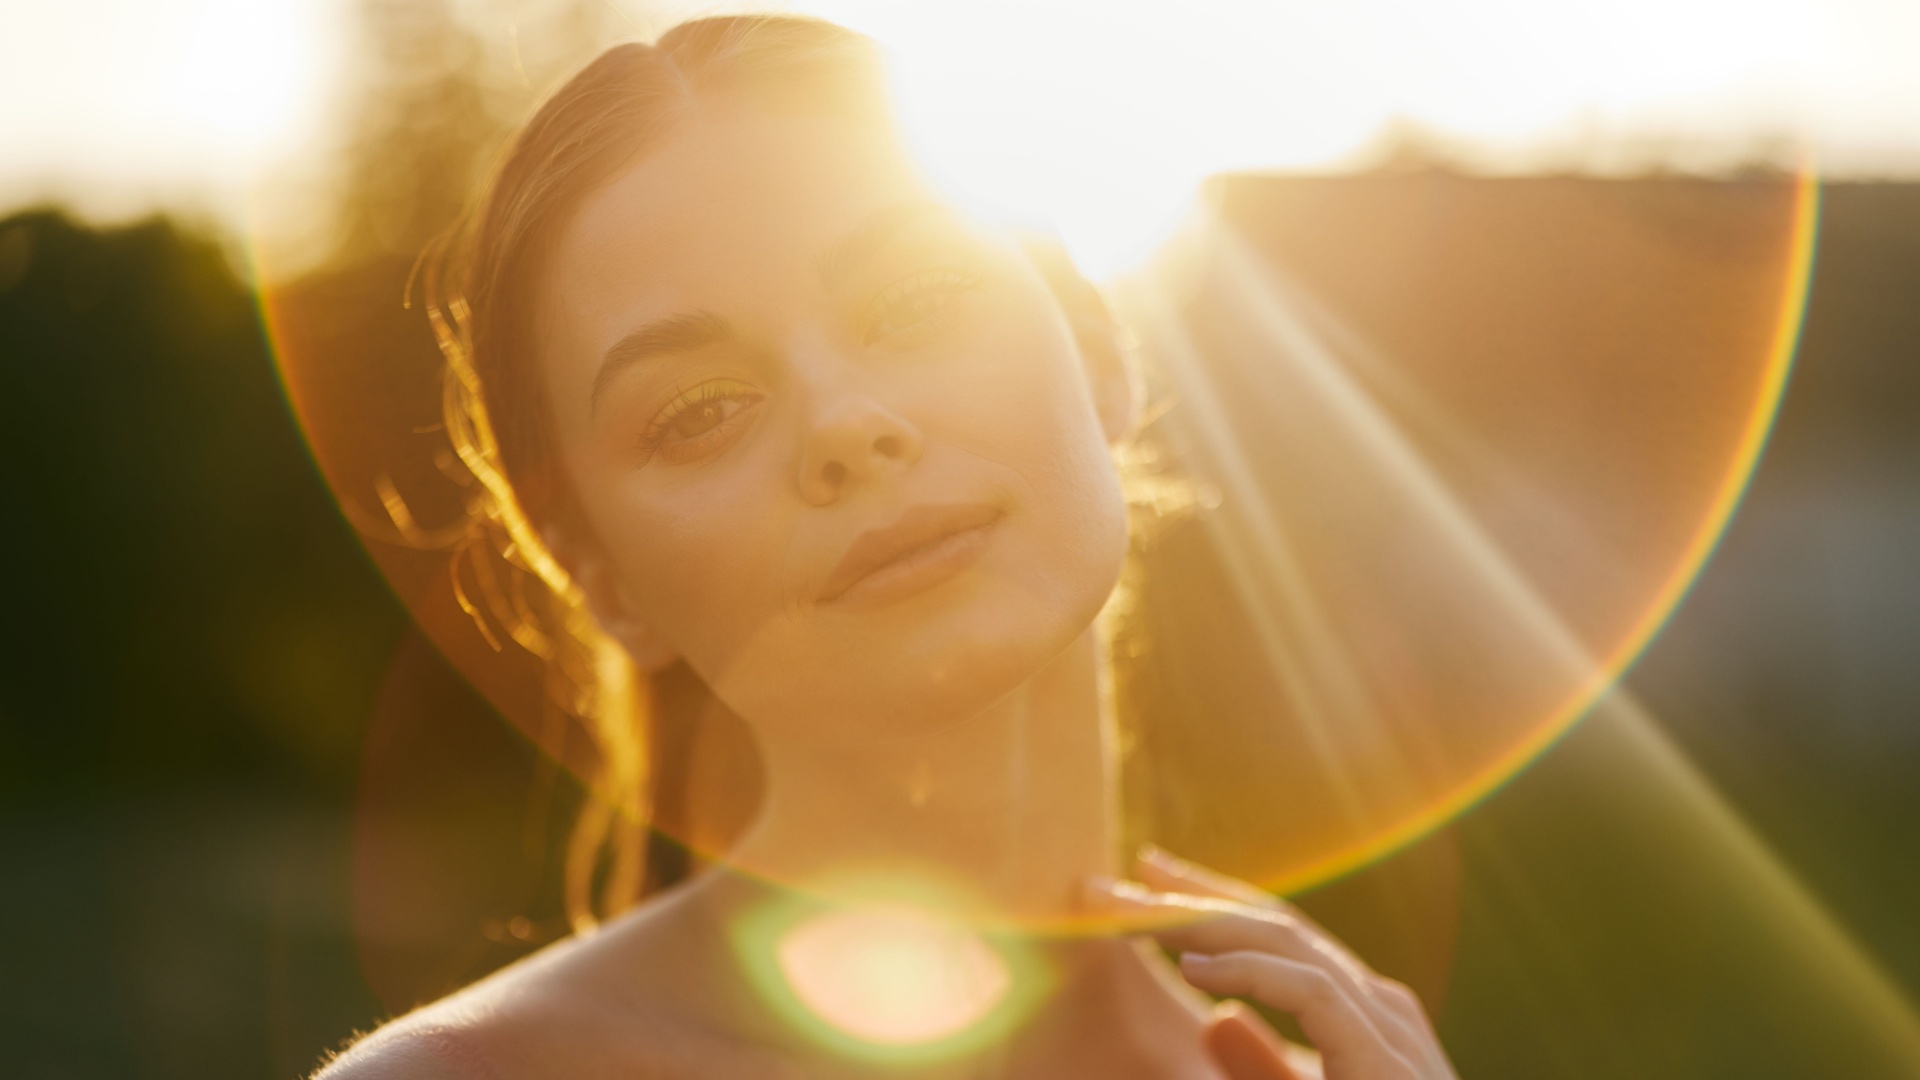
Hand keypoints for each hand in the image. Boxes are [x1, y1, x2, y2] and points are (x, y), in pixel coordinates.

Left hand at [1091, 848, 1457, 1079]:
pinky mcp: (1385, 1059)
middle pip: (1277, 926)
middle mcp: (1378, 1007)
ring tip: (1132, 912)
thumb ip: (1262, 1068)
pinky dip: (1249, 972)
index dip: (1212, 903)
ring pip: (1288, 944)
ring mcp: (1388, 1026)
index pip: (1278, 936)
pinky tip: (1191, 967)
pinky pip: (1312, 992)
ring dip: (1203, 920)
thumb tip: (1219, 1016)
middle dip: (1200, 894)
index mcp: (1360, 1014)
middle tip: (1129, 872)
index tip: (1147, 882)